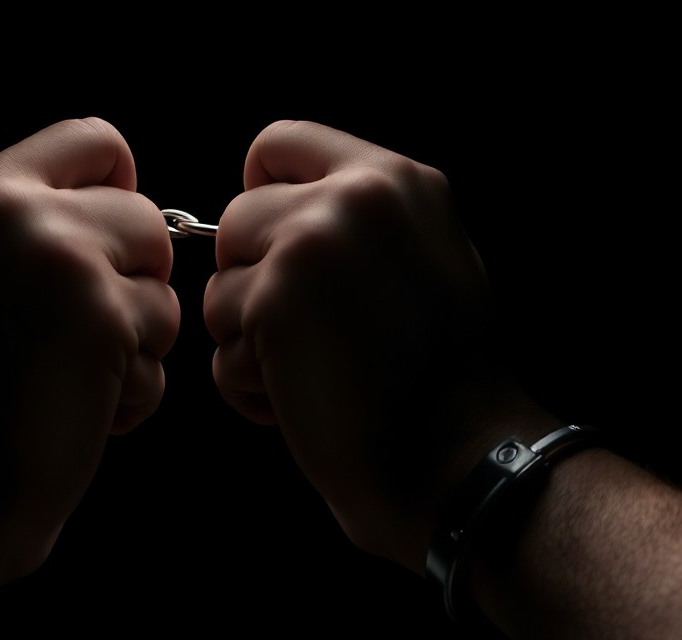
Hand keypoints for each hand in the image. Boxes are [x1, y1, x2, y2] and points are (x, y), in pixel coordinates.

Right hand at [0, 117, 180, 599]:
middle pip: (145, 219)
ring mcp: (62, 257)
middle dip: (129, 285)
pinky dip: (134, 392)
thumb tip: (123, 208)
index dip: (118, 195)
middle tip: (75, 341)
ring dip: (133, 345)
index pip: (97, 141)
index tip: (104, 253)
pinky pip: (162, 346)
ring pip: (162, 288)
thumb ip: (29, 231)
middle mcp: (16, 210)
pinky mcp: (103, 316)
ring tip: (69, 381)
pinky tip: (80, 412)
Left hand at [203, 120, 557, 571]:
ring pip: (222, 287)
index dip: (260, 192)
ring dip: (251, 341)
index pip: (279, 142)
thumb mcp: (428, 258)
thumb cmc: (445, 379)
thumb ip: (359, 223)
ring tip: (314, 375)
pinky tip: (304, 404)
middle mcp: (352, 196)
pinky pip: (221, 345)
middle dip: (255, 281)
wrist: (460, 454)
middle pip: (237, 219)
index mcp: (394, 179)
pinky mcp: (272, 304)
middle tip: (306, 336)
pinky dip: (249, 387)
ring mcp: (308, 246)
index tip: (272, 245)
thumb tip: (281, 211)